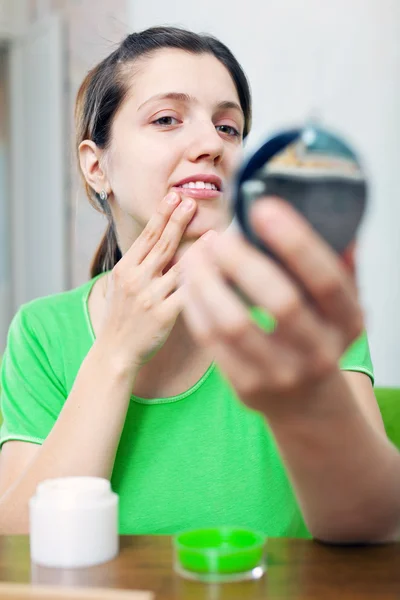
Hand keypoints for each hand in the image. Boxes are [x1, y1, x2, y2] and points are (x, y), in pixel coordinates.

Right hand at [96, 192, 203, 371]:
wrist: (113, 352)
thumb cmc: (120, 319)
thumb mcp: (119, 287)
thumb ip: (137, 266)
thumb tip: (160, 243)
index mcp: (124, 269)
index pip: (146, 236)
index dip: (161, 215)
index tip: (174, 196)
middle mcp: (136, 279)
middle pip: (162, 244)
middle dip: (178, 220)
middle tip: (191, 201)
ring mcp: (150, 297)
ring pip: (180, 267)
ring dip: (199, 248)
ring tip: (215, 233)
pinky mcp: (164, 315)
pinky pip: (188, 293)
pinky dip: (204, 279)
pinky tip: (218, 269)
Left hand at [180, 197, 363, 414]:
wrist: (307, 400)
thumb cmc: (317, 335)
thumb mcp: (337, 305)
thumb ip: (335, 265)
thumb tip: (321, 211)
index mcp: (348, 322)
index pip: (327, 281)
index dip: (296, 243)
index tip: (262, 208)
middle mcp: (319, 351)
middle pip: (280, 302)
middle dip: (242, 261)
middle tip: (217, 236)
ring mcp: (281, 373)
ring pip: (234, 323)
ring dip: (207, 282)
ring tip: (193, 254)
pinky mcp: (246, 386)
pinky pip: (212, 340)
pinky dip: (196, 304)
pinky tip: (190, 281)